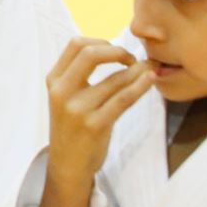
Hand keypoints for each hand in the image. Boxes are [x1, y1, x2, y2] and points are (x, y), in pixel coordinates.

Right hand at [44, 38, 153, 188]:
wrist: (67, 164)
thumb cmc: (72, 128)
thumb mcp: (67, 97)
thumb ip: (79, 75)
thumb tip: (113, 49)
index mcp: (54, 80)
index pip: (76, 45)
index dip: (101, 42)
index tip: (117, 52)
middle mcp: (62, 92)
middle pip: (90, 53)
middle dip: (118, 51)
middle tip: (133, 59)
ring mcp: (78, 109)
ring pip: (114, 79)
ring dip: (139, 70)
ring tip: (152, 69)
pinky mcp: (95, 125)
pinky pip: (124, 99)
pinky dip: (141, 86)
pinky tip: (150, 81)